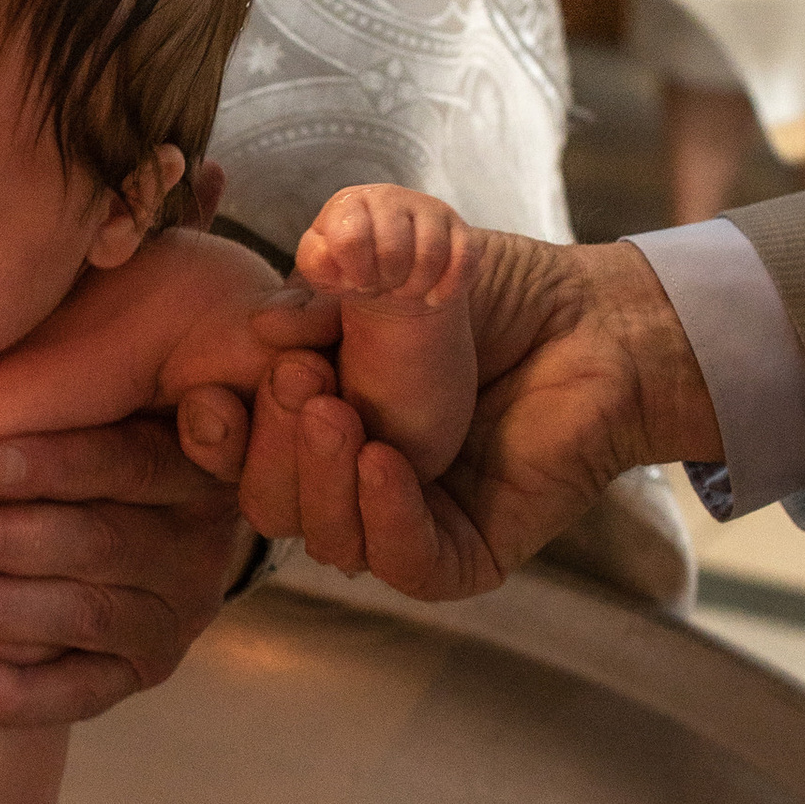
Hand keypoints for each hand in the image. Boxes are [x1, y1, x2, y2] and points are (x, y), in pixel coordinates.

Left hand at [0, 412, 244, 726]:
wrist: (152, 527)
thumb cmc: (94, 439)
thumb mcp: (100, 399)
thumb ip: (61, 376)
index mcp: (190, 463)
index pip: (129, 462)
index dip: (56, 464)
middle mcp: (196, 543)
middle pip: (98, 542)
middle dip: (2, 538)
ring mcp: (177, 612)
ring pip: (84, 614)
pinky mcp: (148, 668)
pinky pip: (84, 690)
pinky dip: (18, 693)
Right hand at [178, 232, 722, 599]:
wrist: (593, 323)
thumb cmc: (487, 289)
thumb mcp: (401, 240)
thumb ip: (343, 247)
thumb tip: (272, 317)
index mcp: (303, 418)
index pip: (231, 454)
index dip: (212, 435)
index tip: (215, 395)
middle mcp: (343, 478)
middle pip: (268, 500)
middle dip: (271, 445)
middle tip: (303, 379)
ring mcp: (400, 521)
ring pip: (327, 538)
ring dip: (320, 479)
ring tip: (341, 413)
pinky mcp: (463, 554)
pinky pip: (403, 563)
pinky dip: (383, 518)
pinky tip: (385, 461)